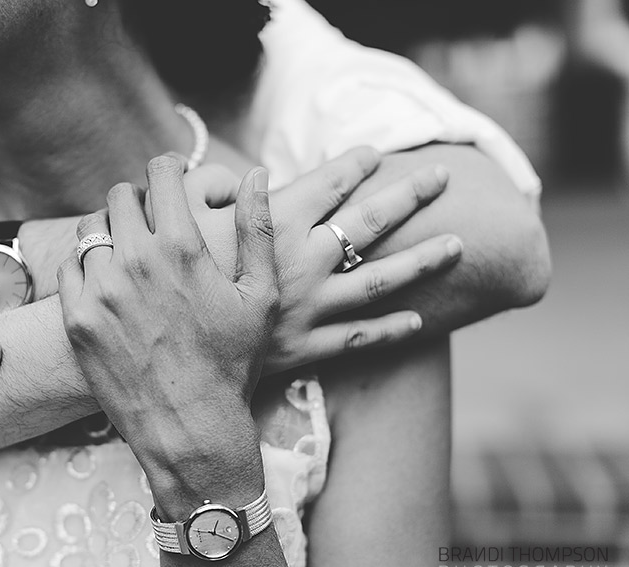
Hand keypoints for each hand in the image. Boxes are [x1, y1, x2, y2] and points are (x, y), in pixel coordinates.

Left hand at [58, 157, 277, 519]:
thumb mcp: (260, 295)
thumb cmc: (232, 362)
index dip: (169, 168)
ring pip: (91, 227)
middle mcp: (134, 260)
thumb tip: (255, 172)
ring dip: (110, 230)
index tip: (172, 176)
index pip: (160, 171)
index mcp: (181, 246)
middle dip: (139, 200)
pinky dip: (86, 266)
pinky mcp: (76, 318)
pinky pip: (69, 266)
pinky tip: (107, 284)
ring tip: (128, 252)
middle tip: (151, 220)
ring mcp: (100, 289)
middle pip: (121, 195)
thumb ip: (257, 228)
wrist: (189, 426)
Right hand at [185, 147, 462, 372]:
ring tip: (457, 245)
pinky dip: (390, 330)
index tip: (376, 154)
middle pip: (370, 223)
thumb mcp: (180, 220)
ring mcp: (313, 307)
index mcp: (277, 225)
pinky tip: (420, 321)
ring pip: (380, 279)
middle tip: (441, 177)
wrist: (171, 352)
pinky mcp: (309, 346)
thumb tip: (241, 178)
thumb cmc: (174, 278)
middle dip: (409, 196)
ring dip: (421, 260)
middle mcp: (306, 262)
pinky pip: (359, 337)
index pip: (329, 184)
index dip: (356, 165)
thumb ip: (209, 188)